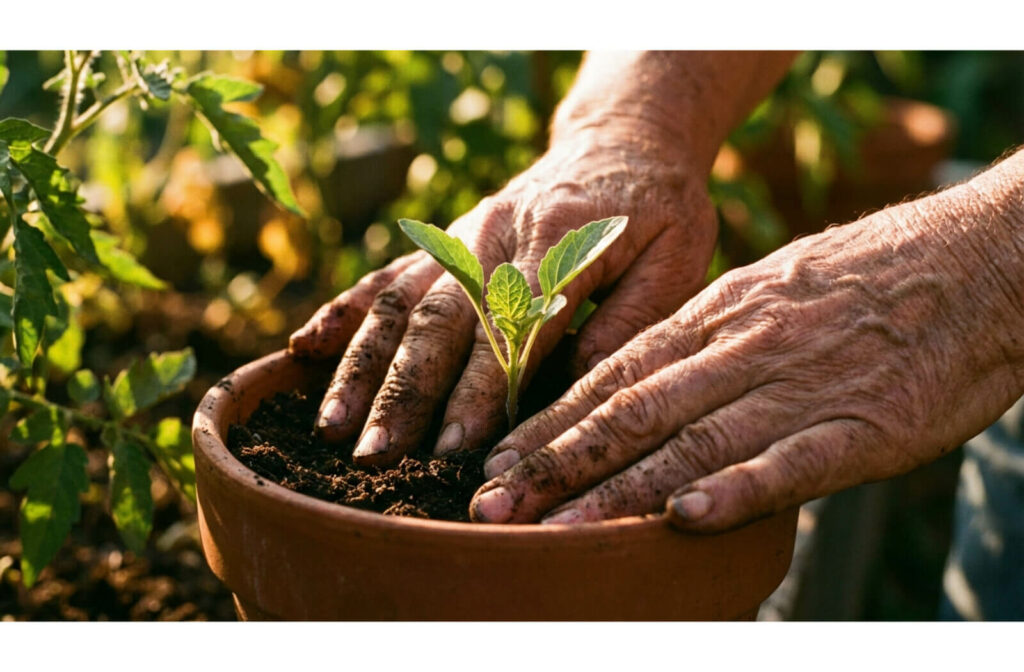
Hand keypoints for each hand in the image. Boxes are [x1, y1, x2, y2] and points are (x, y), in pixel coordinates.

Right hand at [290, 127, 715, 464]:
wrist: (623, 141)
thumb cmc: (660, 207)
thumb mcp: (678, 255)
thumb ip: (632, 317)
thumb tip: (576, 383)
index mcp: (561, 239)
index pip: (511, 323)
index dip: (481, 387)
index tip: (456, 446)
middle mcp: (497, 235)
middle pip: (441, 319)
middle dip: (405, 391)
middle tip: (377, 456)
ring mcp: (463, 236)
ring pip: (401, 302)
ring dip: (363, 366)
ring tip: (332, 426)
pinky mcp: (445, 241)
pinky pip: (387, 275)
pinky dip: (344, 312)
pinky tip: (305, 349)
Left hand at [470, 167, 1023, 529]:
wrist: (978, 260)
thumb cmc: (867, 280)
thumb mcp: (767, 290)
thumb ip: (704, 339)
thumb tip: (640, 383)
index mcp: (718, 316)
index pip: (613, 376)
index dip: (550, 424)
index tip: (498, 462)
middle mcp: (743, 350)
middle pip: (632, 412)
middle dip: (554, 464)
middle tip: (491, 506)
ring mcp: (800, 388)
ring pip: (692, 442)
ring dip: (617, 490)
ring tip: (555, 529)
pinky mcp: (864, 426)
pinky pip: (789, 462)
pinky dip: (735, 491)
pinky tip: (685, 520)